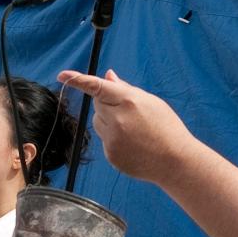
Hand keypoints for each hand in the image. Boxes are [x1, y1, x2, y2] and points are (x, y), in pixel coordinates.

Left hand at [58, 69, 195, 182]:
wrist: (175, 161)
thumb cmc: (166, 128)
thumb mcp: (151, 102)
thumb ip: (126, 89)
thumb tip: (108, 77)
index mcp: (129, 101)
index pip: (98, 87)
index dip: (78, 80)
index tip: (62, 75)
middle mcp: (117, 119)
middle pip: (97, 104)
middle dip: (107, 103)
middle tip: (128, 111)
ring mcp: (112, 139)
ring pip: (98, 122)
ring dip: (108, 121)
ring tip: (133, 130)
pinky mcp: (110, 154)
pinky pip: (104, 139)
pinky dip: (113, 139)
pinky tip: (132, 144)